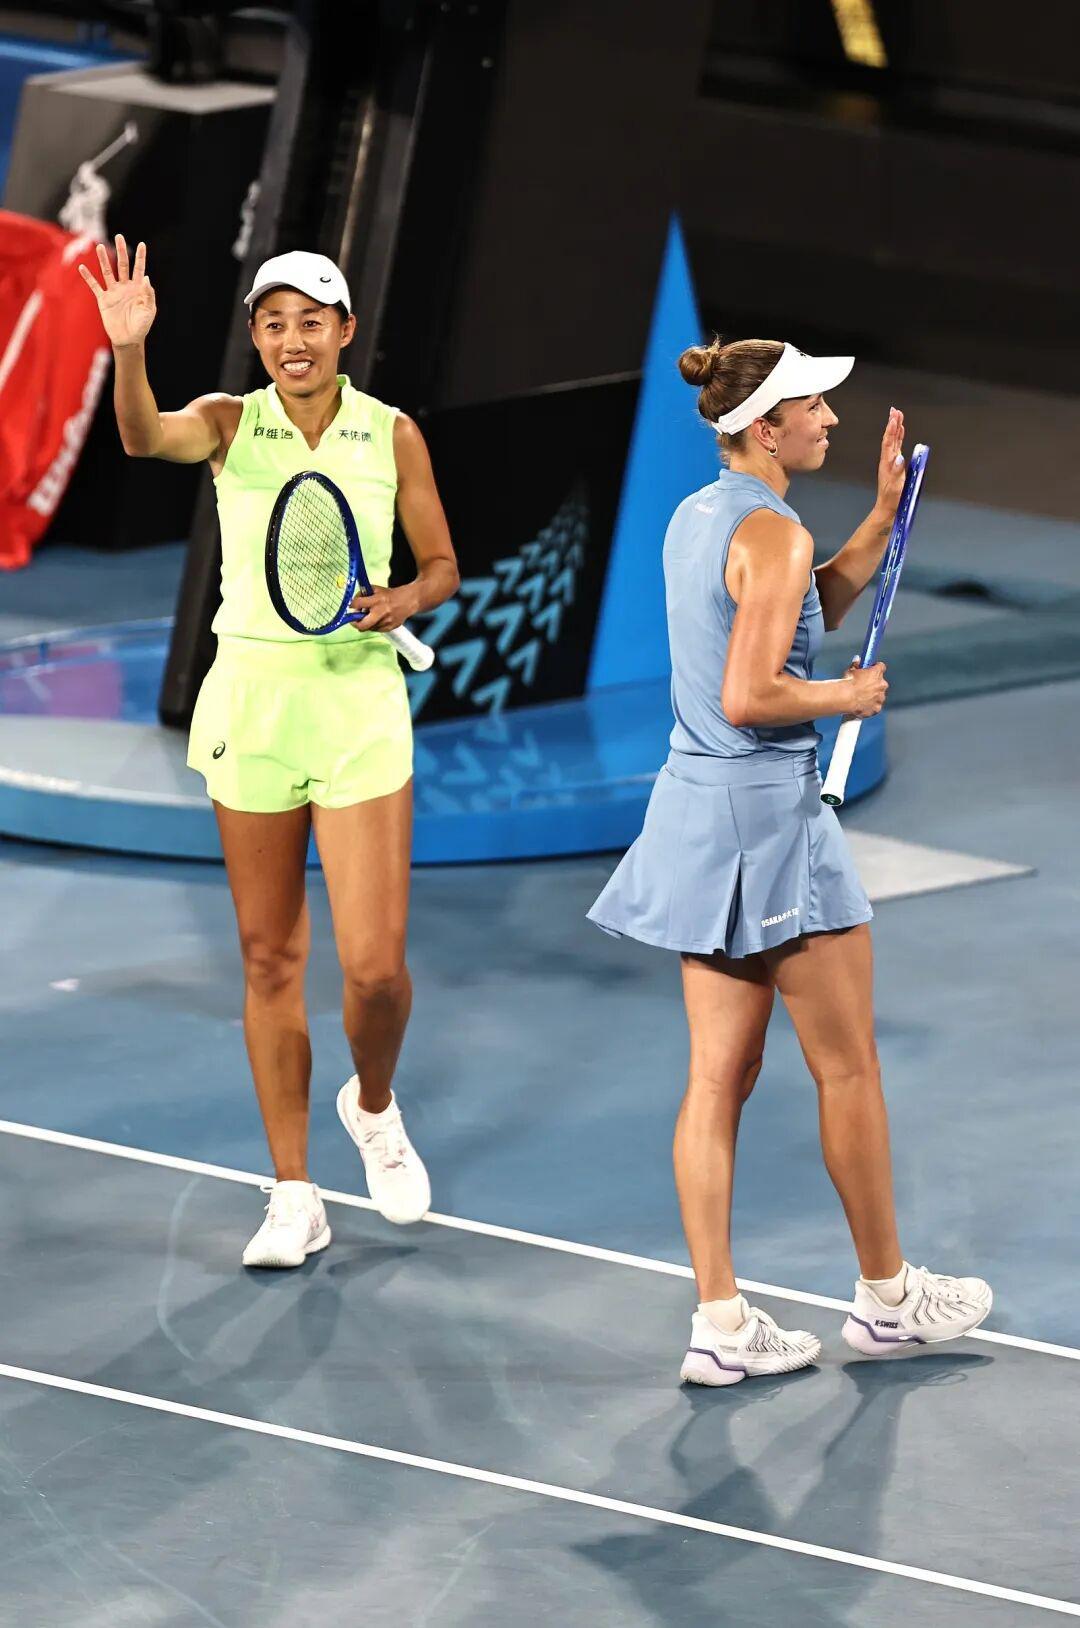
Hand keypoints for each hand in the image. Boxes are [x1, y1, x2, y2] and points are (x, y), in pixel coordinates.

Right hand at [78, 234, 155, 348]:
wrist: (128, 339)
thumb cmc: (141, 326)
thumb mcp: (149, 311)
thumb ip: (148, 294)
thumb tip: (147, 278)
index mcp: (138, 289)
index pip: (139, 269)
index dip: (140, 257)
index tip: (142, 244)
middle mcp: (125, 287)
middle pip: (122, 265)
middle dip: (121, 251)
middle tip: (119, 236)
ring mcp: (113, 292)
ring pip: (107, 272)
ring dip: (103, 259)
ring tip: (99, 246)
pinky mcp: (103, 300)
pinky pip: (94, 286)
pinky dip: (88, 277)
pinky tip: (82, 267)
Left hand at [348, 583, 417, 632]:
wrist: (407, 601)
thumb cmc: (389, 595)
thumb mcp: (376, 589)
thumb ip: (363, 595)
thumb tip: (352, 604)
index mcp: (377, 600)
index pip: (357, 603)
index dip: (351, 605)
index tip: (351, 606)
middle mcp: (381, 611)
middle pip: (362, 625)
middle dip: (355, 623)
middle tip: (353, 621)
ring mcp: (386, 621)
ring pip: (369, 628)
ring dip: (366, 623)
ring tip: (370, 616)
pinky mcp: (390, 627)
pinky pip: (376, 630)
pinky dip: (374, 625)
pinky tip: (378, 619)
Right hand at [845, 656, 887, 717]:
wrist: (845, 698)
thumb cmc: (847, 682)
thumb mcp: (850, 670)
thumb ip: (856, 665)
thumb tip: (858, 659)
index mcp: (877, 673)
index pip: (881, 667)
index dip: (875, 668)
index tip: (870, 669)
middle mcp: (882, 684)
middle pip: (881, 682)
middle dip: (874, 684)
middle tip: (863, 686)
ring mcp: (880, 697)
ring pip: (879, 696)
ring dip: (873, 696)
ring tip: (861, 698)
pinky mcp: (876, 708)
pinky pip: (875, 707)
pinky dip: (870, 707)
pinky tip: (862, 706)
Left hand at [873, 406, 905, 521]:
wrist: (888, 507)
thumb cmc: (891, 498)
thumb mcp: (894, 486)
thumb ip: (897, 471)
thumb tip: (899, 457)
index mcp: (887, 463)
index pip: (888, 443)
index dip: (891, 430)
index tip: (894, 417)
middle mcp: (888, 460)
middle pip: (890, 438)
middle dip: (892, 424)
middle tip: (895, 410)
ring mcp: (891, 462)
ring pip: (893, 441)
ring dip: (895, 428)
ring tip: (898, 415)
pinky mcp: (895, 465)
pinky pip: (897, 447)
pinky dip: (899, 437)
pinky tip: (901, 431)